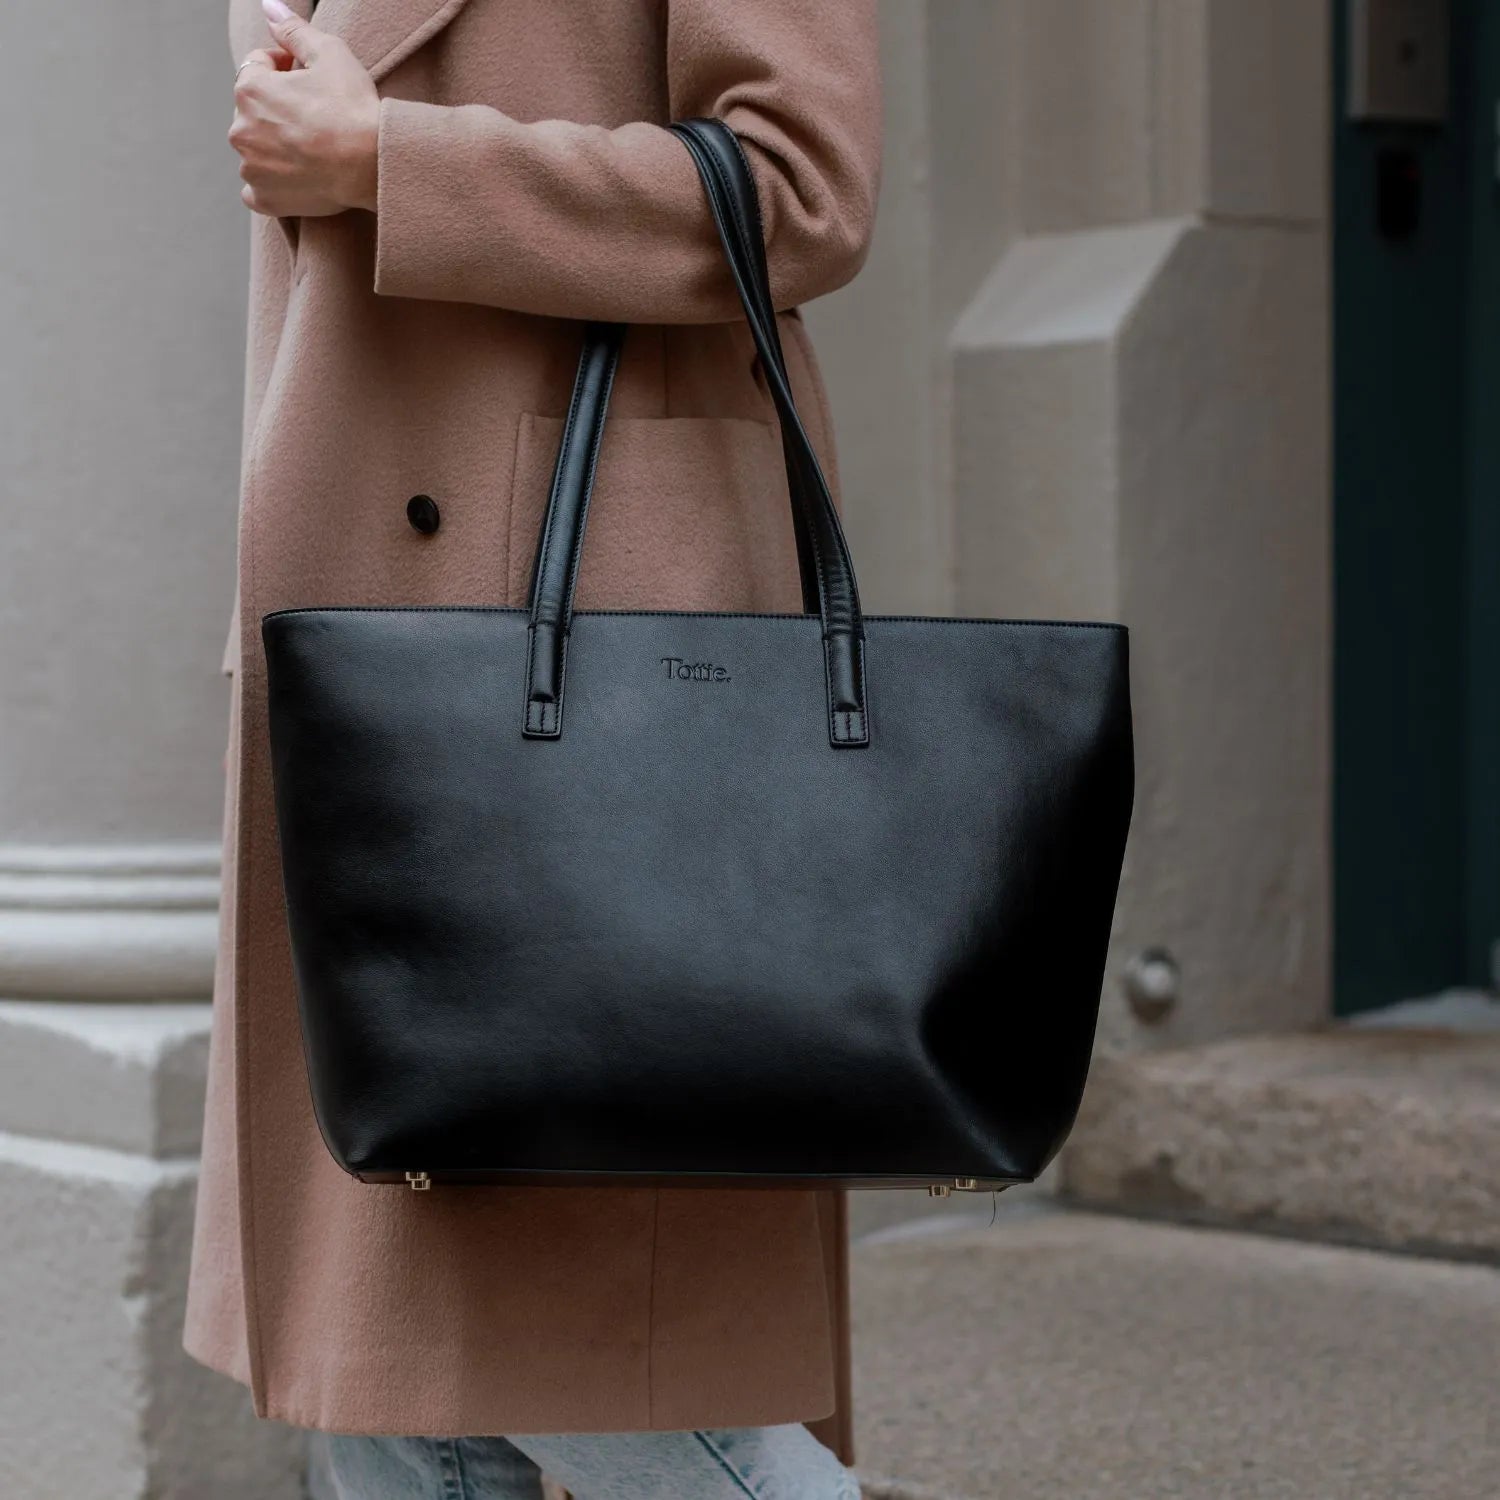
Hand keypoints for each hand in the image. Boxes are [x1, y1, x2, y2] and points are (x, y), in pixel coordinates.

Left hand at [230, 0, 379, 216]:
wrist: (374, 165)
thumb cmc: (354, 108)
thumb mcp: (329, 54)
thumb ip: (293, 30)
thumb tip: (268, 7)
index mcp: (249, 89)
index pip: (257, 67)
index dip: (284, 67)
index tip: (309, 79)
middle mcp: (240, 129)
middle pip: (254, 110)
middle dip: (277, 108)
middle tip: (314, 116)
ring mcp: (251, 168)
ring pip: (254, 150)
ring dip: (273, 146)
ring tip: (310, 148)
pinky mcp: (265, 198)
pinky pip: (255, 190)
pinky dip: (270, 184)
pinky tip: (295, 178)